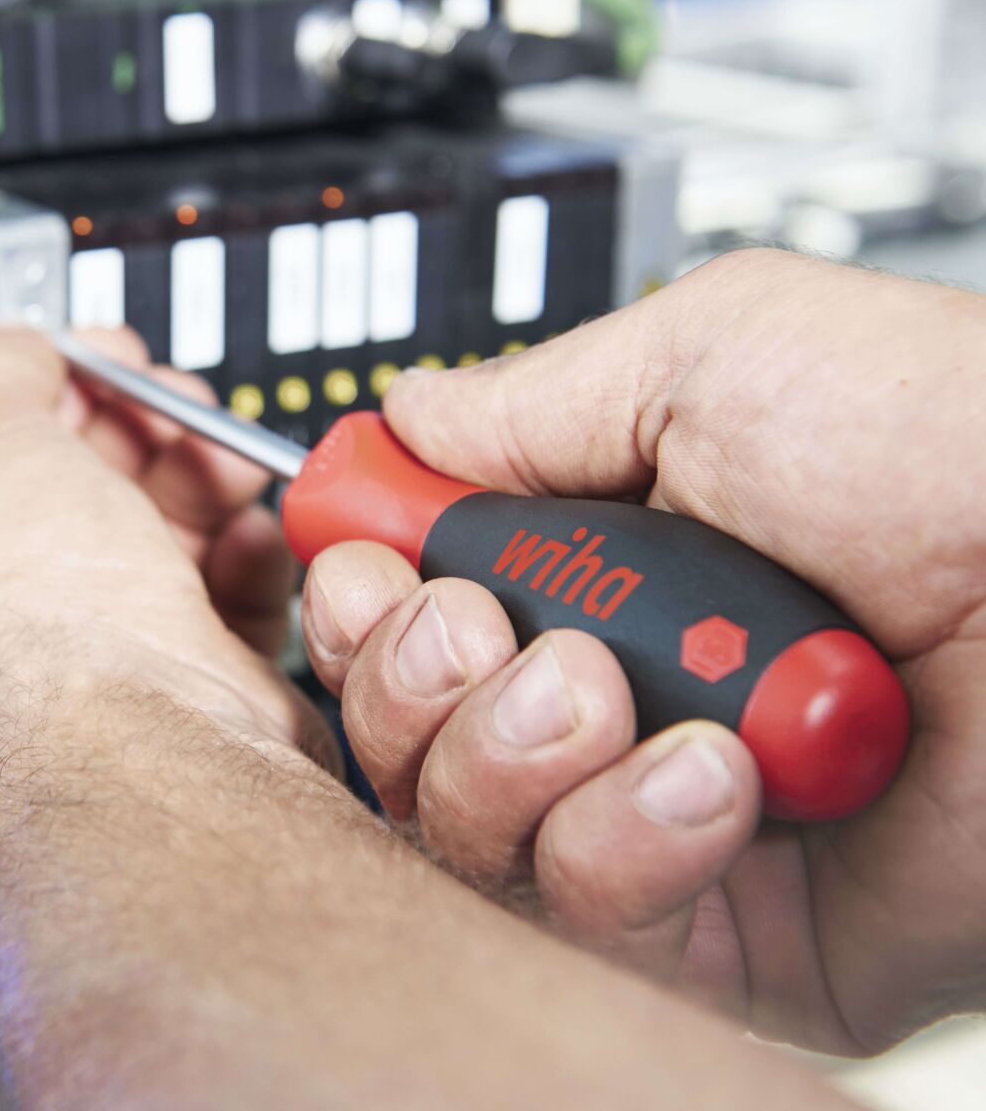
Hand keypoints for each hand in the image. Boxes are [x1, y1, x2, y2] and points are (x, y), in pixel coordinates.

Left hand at [0, 325, 335, 795]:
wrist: (140, 747)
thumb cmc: (20, 637)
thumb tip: (22, 347)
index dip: (27, 404)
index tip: (80, 364)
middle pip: (71, 501)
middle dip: (130, 432)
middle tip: (163, 397)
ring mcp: (94, 681)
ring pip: (156, 542)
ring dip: (196, 481)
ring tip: (217, 454)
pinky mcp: (188, 696)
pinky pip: (221, 598)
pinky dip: (242, 556)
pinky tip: (241, 538)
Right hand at [301, 249, 985, 1053]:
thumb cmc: (945, 438)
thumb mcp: (708, 356)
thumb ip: (532, 400)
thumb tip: (411, 418)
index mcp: (603, 560)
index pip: (415, 603)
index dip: (362, 595)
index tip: (361, 565)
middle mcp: (616, 688)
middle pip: (406, 728)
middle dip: (408, 676)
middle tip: (479, 625)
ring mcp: (658, 811)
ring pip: (465, 828)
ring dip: (512, 749)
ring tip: (611, 688)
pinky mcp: (724, 931)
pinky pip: (583, 913)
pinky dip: (623, 832)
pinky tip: (716, 770)